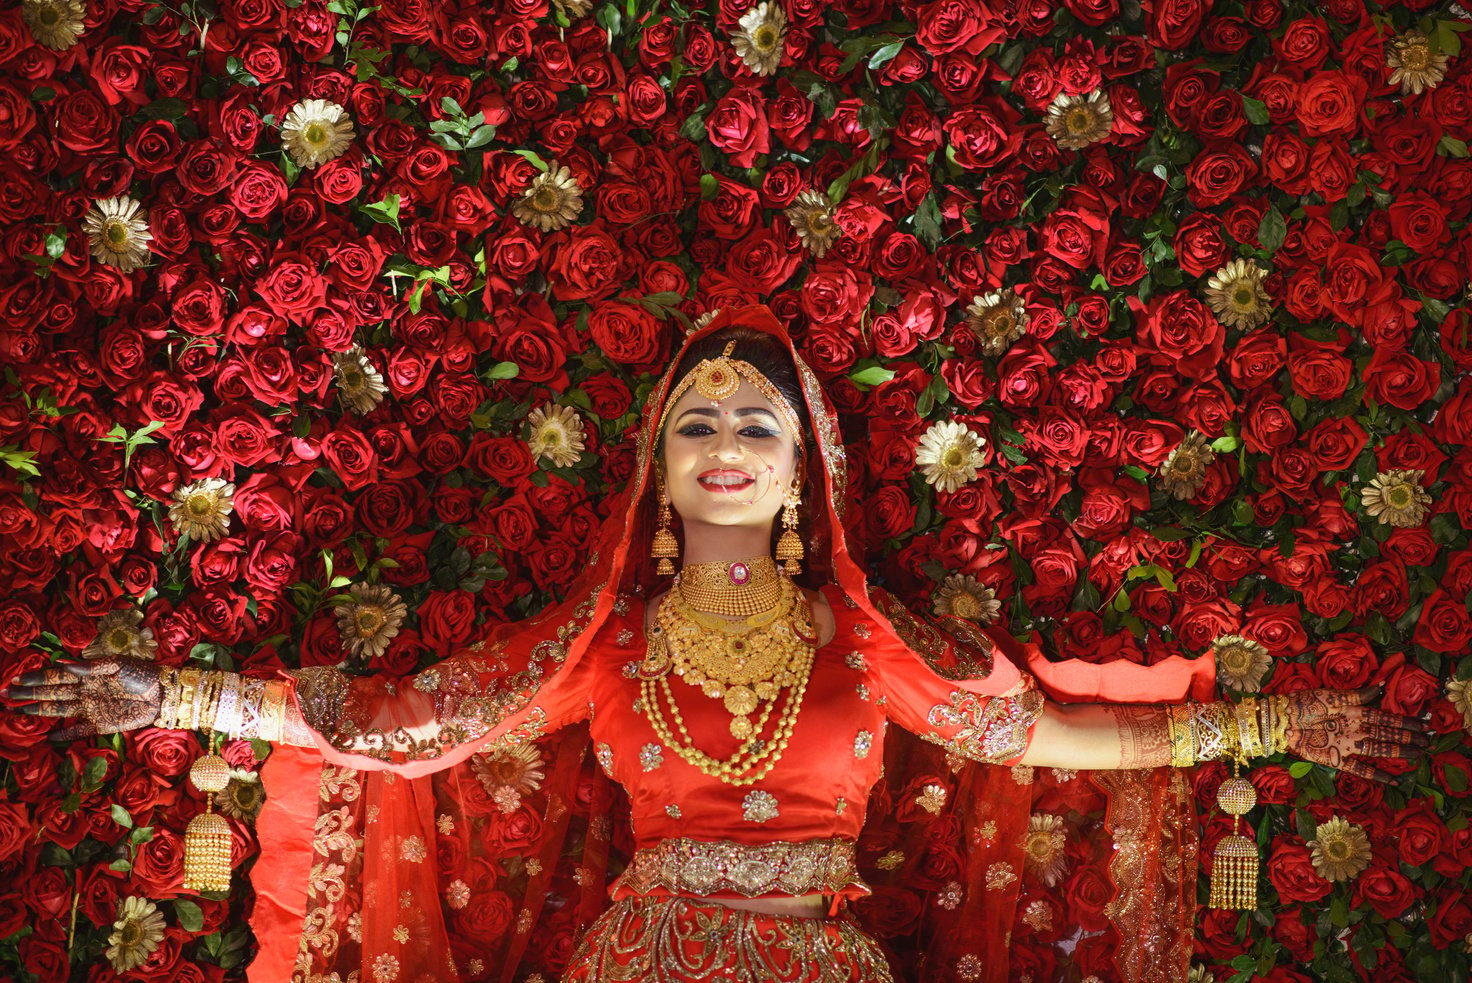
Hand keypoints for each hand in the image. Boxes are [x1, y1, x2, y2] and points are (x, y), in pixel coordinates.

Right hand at [0, 657, 163, 742]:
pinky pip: (77, 731)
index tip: (14, 679)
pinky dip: (63, 734)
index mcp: (88, 675)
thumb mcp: (119, 665)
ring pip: (58, 710)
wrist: (164, 694)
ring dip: (38, 710)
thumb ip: (91, 666)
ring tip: (17, 711)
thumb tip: (64, 664)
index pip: (56, 677)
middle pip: (51, 693)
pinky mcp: (101, 725)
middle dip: (27, 693)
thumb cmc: (143, 674)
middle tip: (4, 695)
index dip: (35, 678)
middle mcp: (85, 691)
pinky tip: (47, 735)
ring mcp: (91, 708)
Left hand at [1282, 685, 1430, 782]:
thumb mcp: (1331, 696)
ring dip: (1399, 752)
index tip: (1425, 723)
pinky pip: (1360, 769)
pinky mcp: (1336, 759)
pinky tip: (1393, 780)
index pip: (1385, 717)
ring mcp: (1347, 745)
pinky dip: (1376, 774)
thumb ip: (1357, 695)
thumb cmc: (1303, 703)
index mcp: (1354, 711)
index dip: (1404, 721)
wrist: (1281, 720)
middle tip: (1429, 741)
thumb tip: (1382, 686)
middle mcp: (1354, 729)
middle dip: (1408, 737)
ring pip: (1379, 750)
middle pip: (1386, 734)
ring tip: (1419, 754)